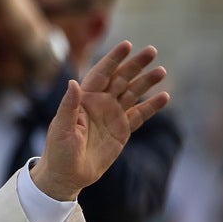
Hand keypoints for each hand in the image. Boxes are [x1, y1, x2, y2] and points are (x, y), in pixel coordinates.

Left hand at [30, 41, 169, 200]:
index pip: (101, 73)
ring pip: (132, 93)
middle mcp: (100, 103)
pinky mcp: (122, 129)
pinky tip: (164, 97)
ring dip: (146, 82)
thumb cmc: (58, 152)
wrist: (67, 176)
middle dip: (135, 65)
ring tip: (161, 71)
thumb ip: (69, 106)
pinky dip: (152, 106)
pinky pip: (140, 115)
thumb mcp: (61, 129)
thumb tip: (72, 82)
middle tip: (151, 51)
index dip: (113, 59)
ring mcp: (112, 115)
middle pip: (121, 78)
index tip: (127, 45)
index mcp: (84, 98)